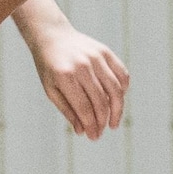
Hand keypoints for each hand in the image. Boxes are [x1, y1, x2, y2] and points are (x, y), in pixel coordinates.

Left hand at [23, 20, 131, 138]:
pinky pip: (121, 74)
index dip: (90, 125)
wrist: (52, 36)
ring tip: (113, 123)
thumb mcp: (51, 90)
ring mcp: (96, 57)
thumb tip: (82, 131)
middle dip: (102, 121)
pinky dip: (123, 89)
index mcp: (65, 76)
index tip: (93, 137)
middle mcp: (83, 65)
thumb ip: (68, 110)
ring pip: (115, 89)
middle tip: (100, 133)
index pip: (83, 107)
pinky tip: (118, 101)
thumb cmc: (49, 67)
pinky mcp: (106, 52)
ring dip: (117, 110)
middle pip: (100, 101)